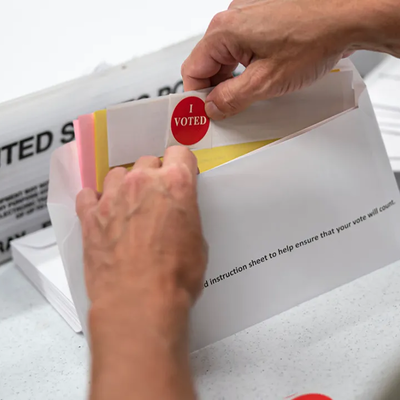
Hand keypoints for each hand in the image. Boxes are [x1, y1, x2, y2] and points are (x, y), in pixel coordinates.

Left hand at [76, 146, 206, 399]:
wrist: (139, 303)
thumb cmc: (175, 277)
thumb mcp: (198, 242)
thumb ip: (186, 216)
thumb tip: (177, 216)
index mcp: (176, 184)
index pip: (180, 153)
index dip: (182, 164)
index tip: (181, 173)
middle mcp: (143, 183)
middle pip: (147, 161)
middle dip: (154, 175)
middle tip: (156, 197)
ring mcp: (113, 197)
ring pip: (118, 173)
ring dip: (125, 185)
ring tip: (129, 205)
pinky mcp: (90, 216)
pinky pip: (88, 195)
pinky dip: (96, 201)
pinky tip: (103, 214)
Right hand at [181, 0, 364, 119]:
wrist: (346, 18)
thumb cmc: (314, 39)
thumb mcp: (265, 82)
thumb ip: (231, 98)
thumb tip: (212, 107)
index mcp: (224, 31)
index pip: (192, 70)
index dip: (195, 97)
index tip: (202, 113)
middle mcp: (232, 20)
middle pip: (207, 64)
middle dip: (214, 90)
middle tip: (225, 111)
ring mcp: (247, 18)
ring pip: (225, 58)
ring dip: (230, 81)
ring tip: (248, 96)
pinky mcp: (260, 22)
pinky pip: (241, 50)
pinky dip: (243, 69)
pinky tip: (257, 80)